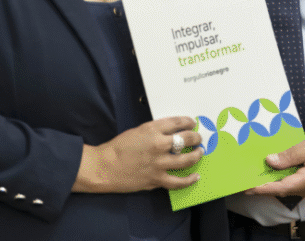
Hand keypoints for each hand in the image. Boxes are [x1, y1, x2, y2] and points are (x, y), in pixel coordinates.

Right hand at [73, 116, 203, 192]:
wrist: (105, 167)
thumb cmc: (118, 147)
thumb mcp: (137, 131)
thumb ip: (154, 132)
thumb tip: (171, 134)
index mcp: (152, 129)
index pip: (177, 122)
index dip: (188, 122)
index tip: (192, 123)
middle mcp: (159, 145)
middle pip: (185, 139)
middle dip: (195, 138)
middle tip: (198, 138)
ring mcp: (159, 164)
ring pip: (187, 160)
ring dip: (196, 155)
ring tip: (199, 152)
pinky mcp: (157, 179)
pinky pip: (178, 181)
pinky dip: (190, 179)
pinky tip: (196, 176)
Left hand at [247, 128, 304, 199]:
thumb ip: (290, 155)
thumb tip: (271, 161)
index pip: (280, 187)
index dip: (262, 188)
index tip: (247, 188)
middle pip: (285, 189)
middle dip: (267, 184)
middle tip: (250, 177)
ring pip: (293, 187)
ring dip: (279, 181)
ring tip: (263, 172)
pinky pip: (301, 185)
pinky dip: (290, 179)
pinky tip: (282, 170)